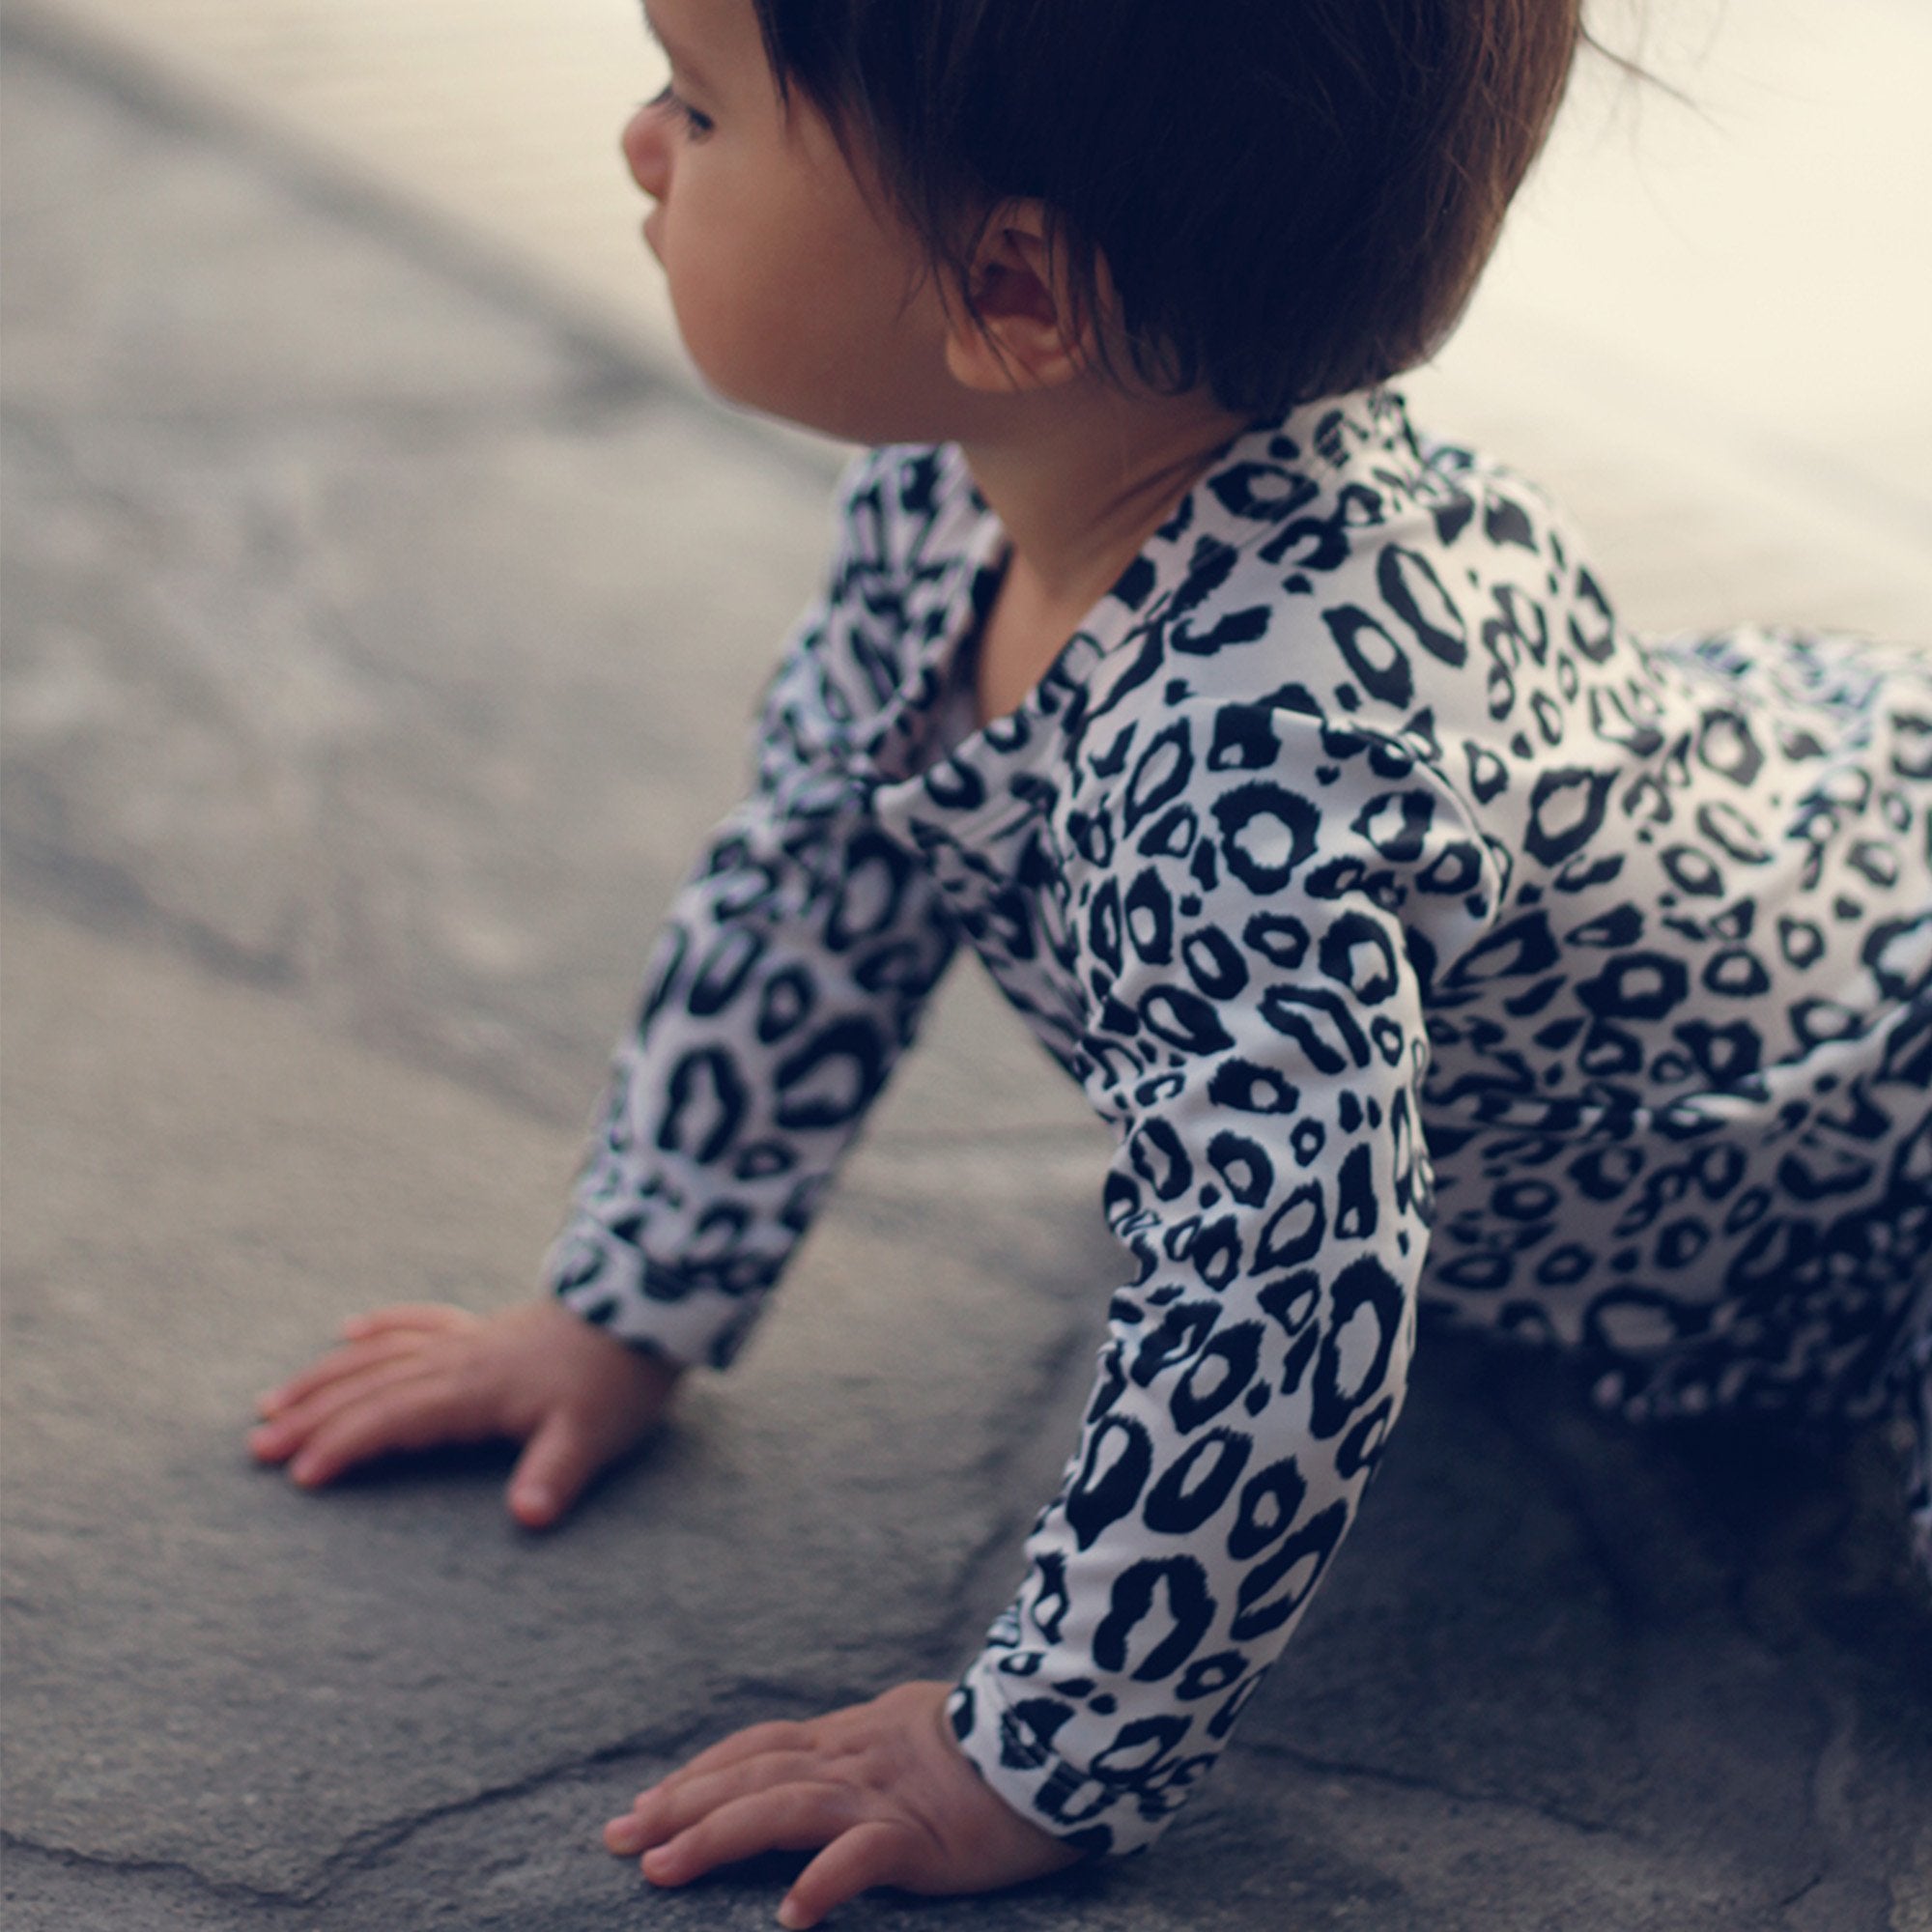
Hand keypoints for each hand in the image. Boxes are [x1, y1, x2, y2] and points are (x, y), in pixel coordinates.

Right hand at [249, 1300, 680, 1526]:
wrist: (645, 1313)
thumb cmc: (618, 1381)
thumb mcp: (592, 1436)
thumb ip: (554, 1475)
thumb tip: (527, 1518)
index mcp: (473, 1390)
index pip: (392, 1418)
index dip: (345, 1444)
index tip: (300, 1474)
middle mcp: (459, 1361)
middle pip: (369, 1387)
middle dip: (311, 1417)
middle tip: (256, 1448)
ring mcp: (469, 1340)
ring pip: (380, 1355)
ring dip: (326, 1377)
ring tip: (273, 1402)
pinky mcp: (486, 1329)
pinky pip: (418, 1323)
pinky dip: (381, 1328)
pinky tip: (349, 1331)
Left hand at [603, 1681, 1080, 1926]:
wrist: (1062, 1738)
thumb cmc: (993, 1744)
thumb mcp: (911, 1730)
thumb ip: (861, 1746)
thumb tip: (812, 1763)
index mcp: (851, 1736)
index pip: (757, 1747)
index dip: (696, 1774)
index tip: (640, 1805)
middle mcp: (854, 1758)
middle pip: (751, 1773)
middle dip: (678, 1806)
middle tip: (615, 1839)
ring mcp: (884, 1795)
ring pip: (784, 1807)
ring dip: (717, 1837)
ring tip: (663, 1870)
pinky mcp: (923, 1836)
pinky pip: (865, 1856)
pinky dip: (824, 1881)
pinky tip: (790, 1914)